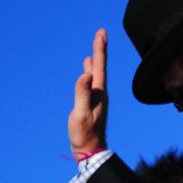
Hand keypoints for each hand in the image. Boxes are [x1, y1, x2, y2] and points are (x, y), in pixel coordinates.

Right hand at [68, 28, 107, 159]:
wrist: (91, 150)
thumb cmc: (84, 133)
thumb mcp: (81, 113)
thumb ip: (82, 93)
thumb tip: (85, 74)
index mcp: (99, 92)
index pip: (100, 66)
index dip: (100, 48)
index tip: (102, 32)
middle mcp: (101, 93)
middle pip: (101, 67)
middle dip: (100, 50)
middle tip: (101, 34)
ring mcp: (98, 98)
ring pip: (97, 75)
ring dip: (96, 61)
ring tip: (95, 50)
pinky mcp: (93, 104)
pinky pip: (93, 83)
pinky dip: (90, 74)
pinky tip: (88, 73)